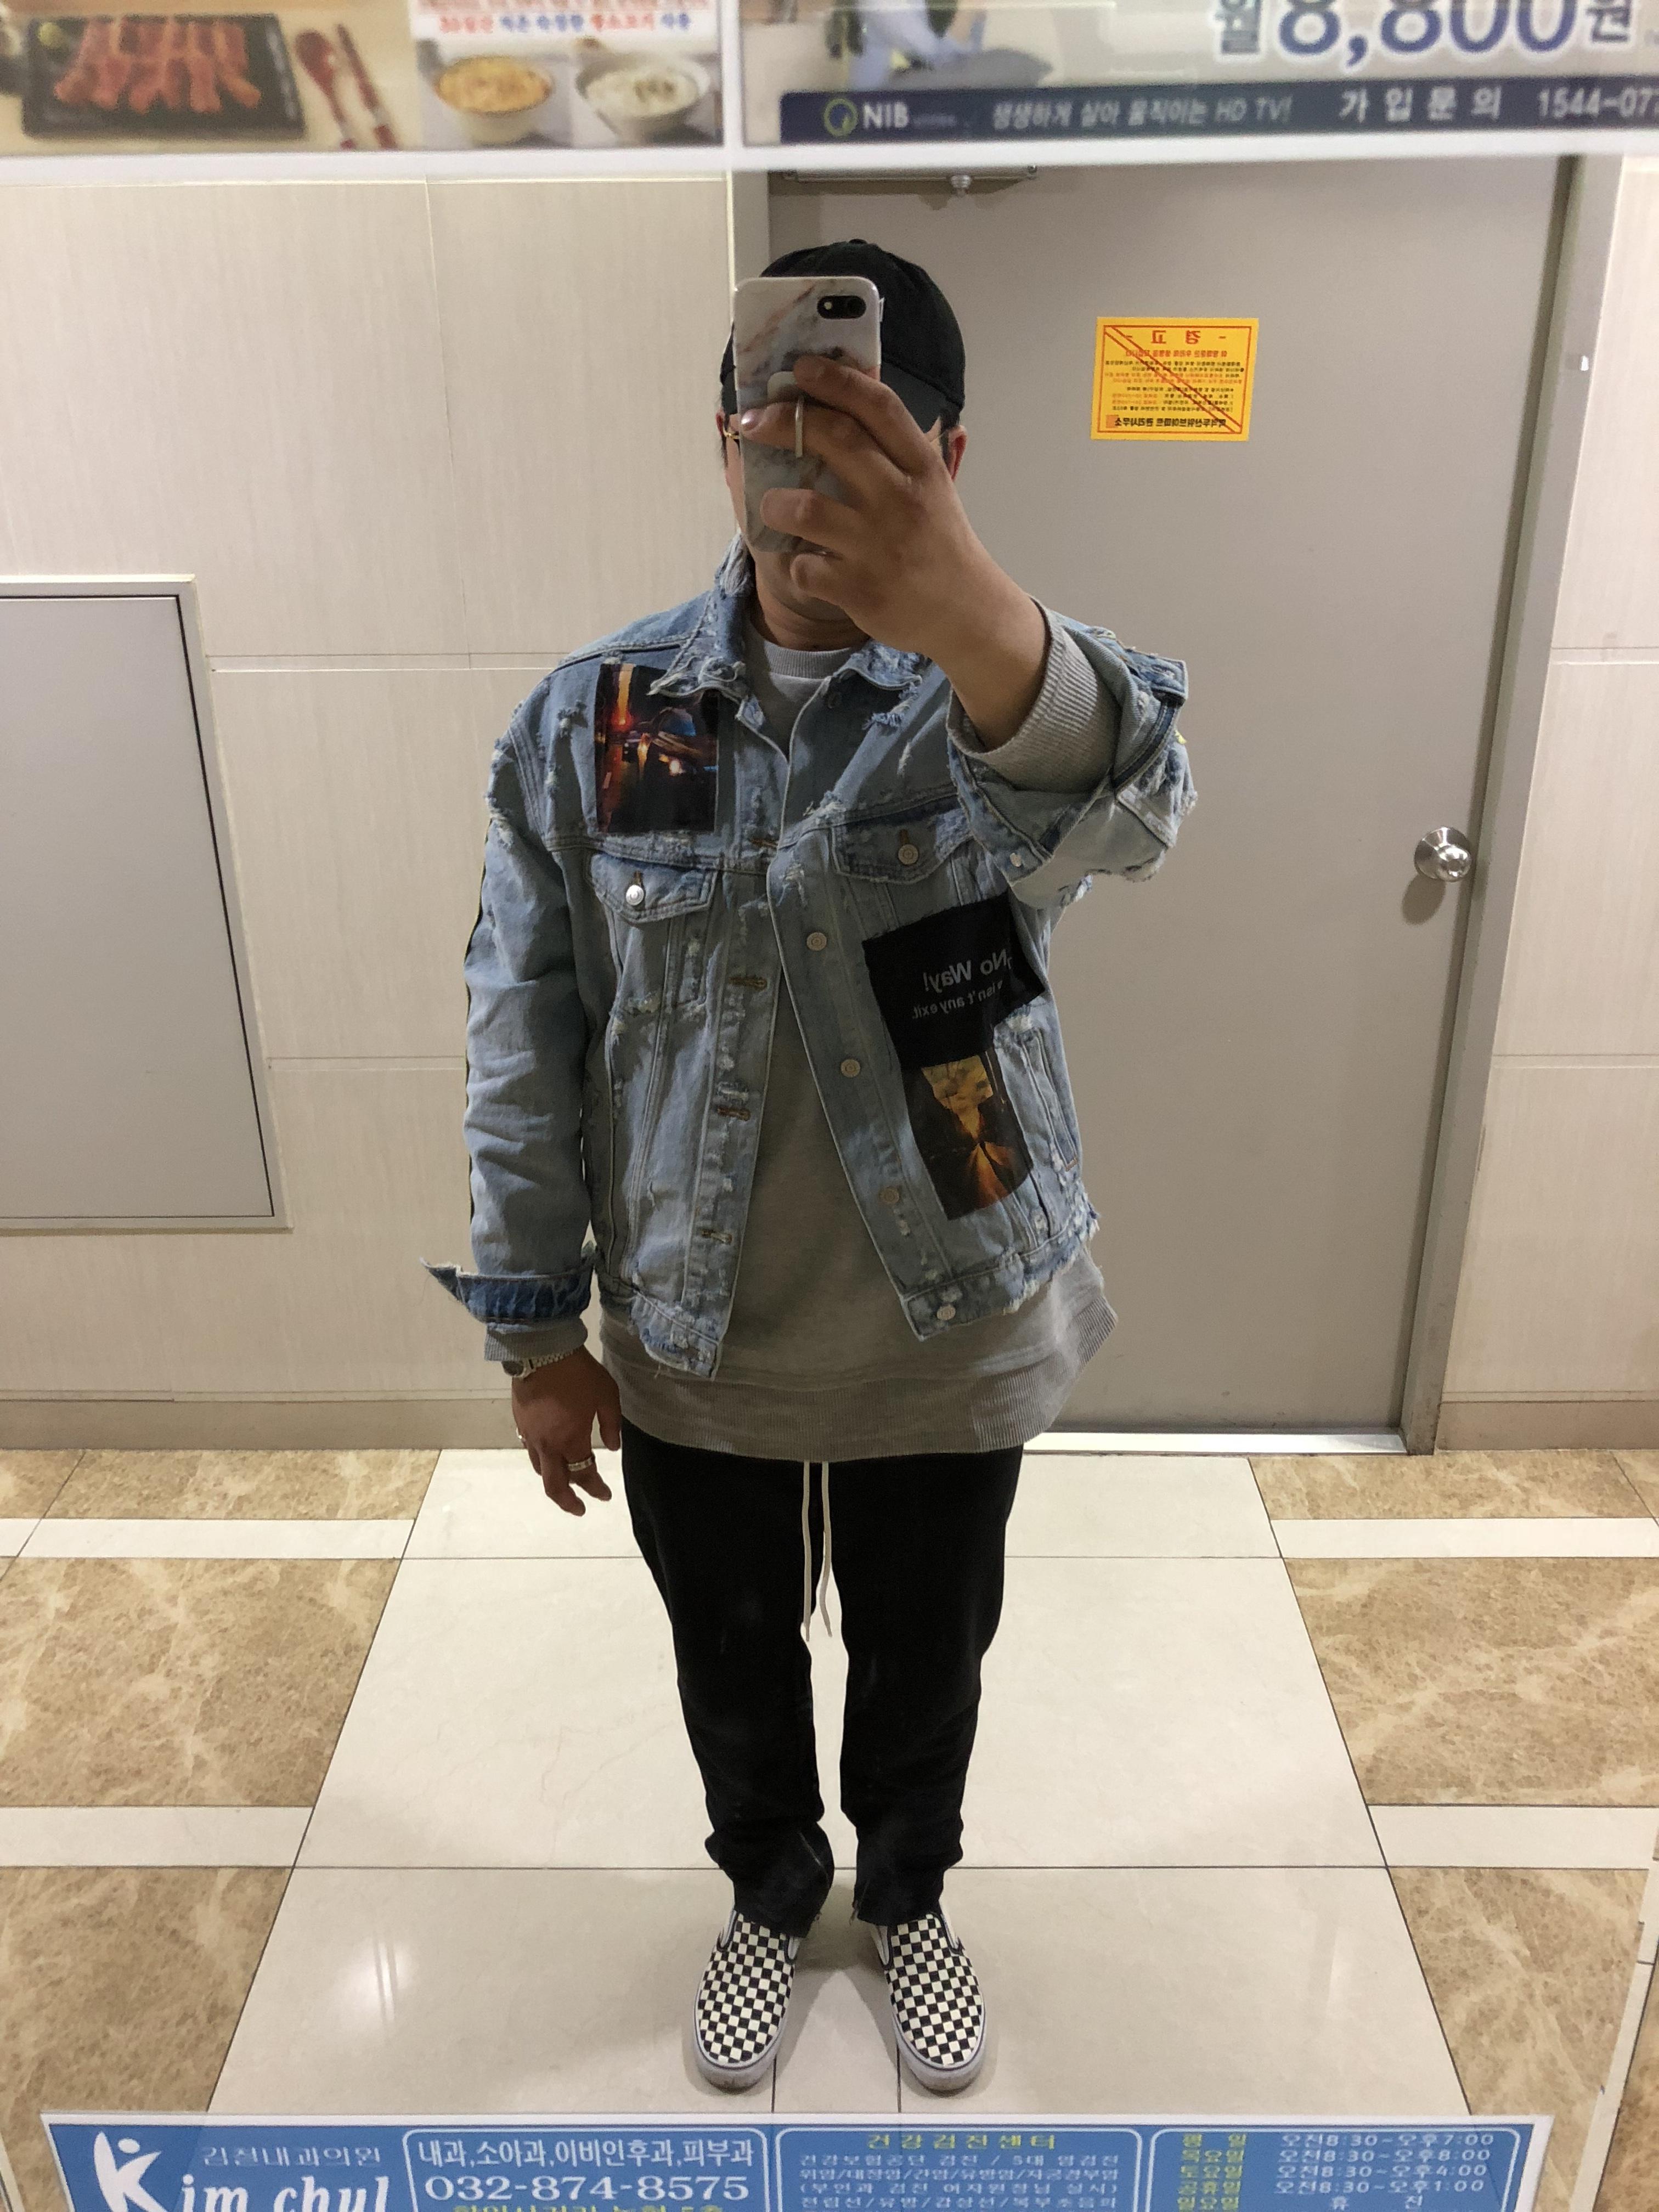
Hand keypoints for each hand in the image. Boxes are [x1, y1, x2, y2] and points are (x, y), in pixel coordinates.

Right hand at [511, 1348, 620, 1515]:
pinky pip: (530, 1451)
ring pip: (539, 1470)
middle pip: (554, 1486)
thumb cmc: (579, 1373)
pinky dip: (542, 1461)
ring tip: (566, 1482)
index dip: (596, 1489)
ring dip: (553, 1481)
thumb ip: (611, 1425)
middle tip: (580, 1509)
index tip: (606, 1496)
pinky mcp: (520, 1423)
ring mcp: (530, 1435)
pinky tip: (550, 1454)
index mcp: (571, 1441)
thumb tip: (612, 1448)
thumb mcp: (607, 1396)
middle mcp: (548, 1445)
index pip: (585, 1475)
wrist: (541, 1350)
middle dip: (568, 1502)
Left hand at [738, 353, 1047, 740]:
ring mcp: (880, 546)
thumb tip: (841, 399)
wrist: (966, 614)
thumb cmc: (939, 543)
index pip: (879, 407)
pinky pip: (804, 567)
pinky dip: (796, 564)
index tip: (800, 368)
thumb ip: (892, 451)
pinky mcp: (860, 589)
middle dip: (785, 422)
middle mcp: (902, 500)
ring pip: (805, 507)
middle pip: (837, 440)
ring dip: (775, 503)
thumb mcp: (931, 488)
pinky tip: (806, 564)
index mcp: (922, 468)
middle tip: (752, 420)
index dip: (836, 380)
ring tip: (774, 507)